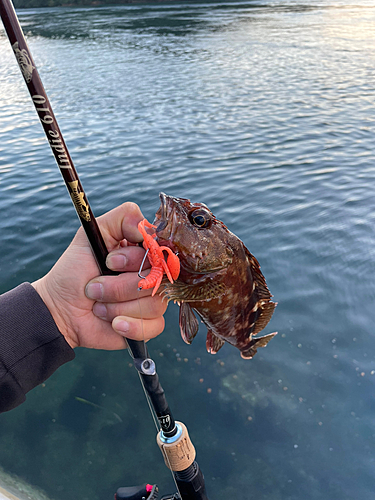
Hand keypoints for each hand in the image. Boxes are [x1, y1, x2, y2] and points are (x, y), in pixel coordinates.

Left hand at [32, 202, 166, 349]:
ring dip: (118, 305)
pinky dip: (129, 325)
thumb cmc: (74, 272)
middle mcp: (152, 275)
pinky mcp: (148, 325)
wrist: (60, 309)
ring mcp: (151, 300)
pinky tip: (113, 322)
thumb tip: (147, 228)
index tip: (109, 261)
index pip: (160, 250)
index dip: (135, 258)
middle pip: (157, 278)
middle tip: (94, 285)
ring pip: (153, 303)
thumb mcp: (91, 235)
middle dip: (118, 285)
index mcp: (142, 252)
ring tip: (99, 305)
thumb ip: (122, 217)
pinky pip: (153, 325)